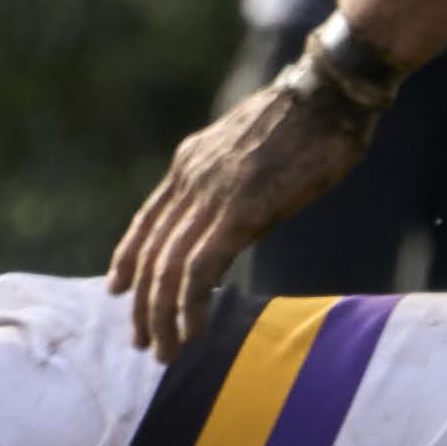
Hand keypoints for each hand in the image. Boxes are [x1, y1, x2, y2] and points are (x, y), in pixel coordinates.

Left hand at [108, 75, 372, 356]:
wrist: (329, 94)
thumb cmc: (307, 119)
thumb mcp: (251, 146)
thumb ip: (231, 176)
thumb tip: (235, 202)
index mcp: (189, 163)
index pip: (145, 222)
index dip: (127, 259)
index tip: (117, 289)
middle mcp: (189, 180)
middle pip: (150, 253)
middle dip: (142, 303)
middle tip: (142, 341)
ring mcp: (211, 196)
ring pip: (167, 268)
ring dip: (161, 316)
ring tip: (165, 351)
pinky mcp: (241, 213)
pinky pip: (200, 268)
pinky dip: (190, 305)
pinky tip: (193, 331)